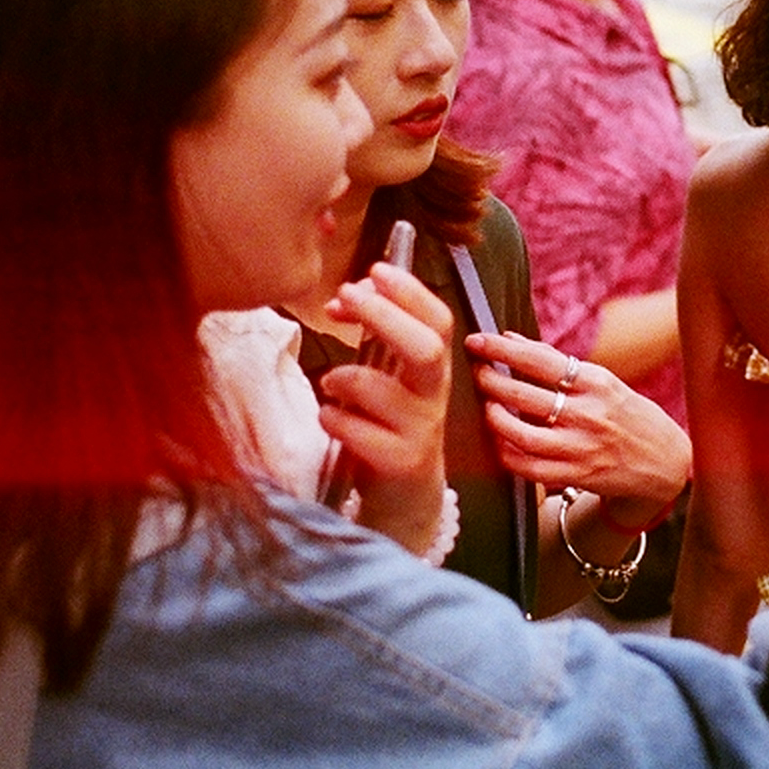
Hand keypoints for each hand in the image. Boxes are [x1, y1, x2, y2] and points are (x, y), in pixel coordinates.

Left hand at [314, 262, 452, 553]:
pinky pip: (358, 430)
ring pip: (380, 388)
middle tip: (344, 297)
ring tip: (330, 384)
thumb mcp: (393, 379)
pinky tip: (330, 417)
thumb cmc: (389, 427)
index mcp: (433, 370)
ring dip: (343, 376)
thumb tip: (346, 294)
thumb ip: (377, 337)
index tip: (375, 269)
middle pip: (426, 347)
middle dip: (383, 315)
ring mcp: (419, 431)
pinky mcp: (398, 462)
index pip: (439, 320)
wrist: (405, 499)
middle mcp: (434, 397)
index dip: (410, 291)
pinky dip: (333, 417)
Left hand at [470, 330, 689, 534]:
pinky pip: (529, 468)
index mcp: (596, 383)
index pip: (539, 361)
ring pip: (521, 435)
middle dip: (491, 382)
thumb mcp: (602, 382)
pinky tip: (500, 442)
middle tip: (477, 374)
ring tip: (487, 408)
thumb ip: (556, 363)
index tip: (476, 342)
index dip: (502, 350)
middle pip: (525, 396)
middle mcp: (588, 415)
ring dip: (495, 419)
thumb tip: (510, 339)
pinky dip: (507, 453)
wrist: (664, 462)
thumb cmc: (627, 415)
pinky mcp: (577, 476)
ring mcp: (582, 448)